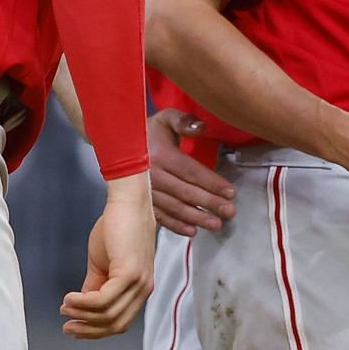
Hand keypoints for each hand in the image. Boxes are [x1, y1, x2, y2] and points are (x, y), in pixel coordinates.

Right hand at [61, 173, 155, 338]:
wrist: (126, 203)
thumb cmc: (116, 228)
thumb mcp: (103, 264)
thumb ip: (96, 286)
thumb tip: (82, 306)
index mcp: (139, 290)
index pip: (120, 322)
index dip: (96, 331)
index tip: (74, 328)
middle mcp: (143, 289)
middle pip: (115, 324)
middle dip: (88, 330)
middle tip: (67, 327)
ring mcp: (139, 282)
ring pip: (107, 315)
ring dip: (82, 315)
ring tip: (65, 307)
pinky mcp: (130, 273)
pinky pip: (104, 300)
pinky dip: (84, 303)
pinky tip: (70, 298)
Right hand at [147, 109, 235, 234]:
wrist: (119, 145)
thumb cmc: (148, 132)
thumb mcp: (166, 119)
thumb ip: (184, 121)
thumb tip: (201, 127)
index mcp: (160, 154)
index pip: (191, 171)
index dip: (212, 182)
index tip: (230, 192)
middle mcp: (151, 174)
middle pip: (185, 192)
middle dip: (210, 203)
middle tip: (229, 211)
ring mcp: (144, 191)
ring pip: (174, 207)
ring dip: (196, 217)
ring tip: (216, 224)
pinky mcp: (141, 202)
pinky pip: (160, 216)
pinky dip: (176, 225)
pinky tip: (192, 230)